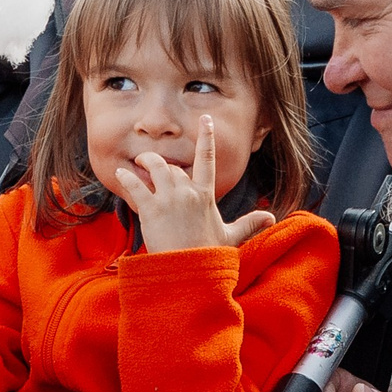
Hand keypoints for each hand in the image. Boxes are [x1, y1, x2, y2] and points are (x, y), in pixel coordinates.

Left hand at [110, 116, 276, 252]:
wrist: (190, 272)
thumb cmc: (209, 255)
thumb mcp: (230, 236)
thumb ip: (249, 223)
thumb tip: (271, 218)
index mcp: (205, 195)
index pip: (207, 159)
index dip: (207, 137)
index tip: (206, 119)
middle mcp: (187, 192)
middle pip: (174, 167)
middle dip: (164, 166)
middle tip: (153, 164)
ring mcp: (168, 199)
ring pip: (156, 168)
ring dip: (146, 161)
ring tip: (139, 160)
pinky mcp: (150, 210)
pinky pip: (135, 186)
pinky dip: (126, 177)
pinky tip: (120, 173)